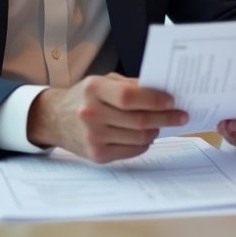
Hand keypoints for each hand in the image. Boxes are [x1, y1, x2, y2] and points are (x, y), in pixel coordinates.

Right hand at [26, 73, 187, 162]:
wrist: (55, 119)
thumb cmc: (84, 97)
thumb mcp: (103, 81)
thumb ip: (130, 85)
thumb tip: (162, 92)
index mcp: (93, 89)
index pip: (130, 97)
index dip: (154, 100)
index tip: (172, 101)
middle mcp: (91, 114)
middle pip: (138, 120)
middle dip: (165, 118)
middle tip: (181, 116)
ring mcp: (93, 137)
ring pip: (139, 137)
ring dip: (157, 130)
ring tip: (162, 123)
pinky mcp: (97, 154)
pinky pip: (132, 150)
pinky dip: (145, 143)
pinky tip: (148, 135)